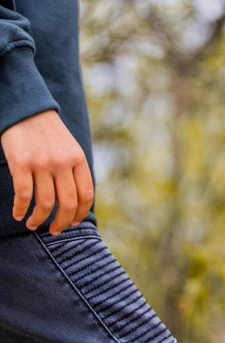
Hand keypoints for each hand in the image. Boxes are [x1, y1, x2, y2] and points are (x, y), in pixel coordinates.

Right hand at [0, 109, 94, 234]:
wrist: (27, 111)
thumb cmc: (49, 134)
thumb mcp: (70, 148)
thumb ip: (74, 171)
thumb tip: (77, 201)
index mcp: (78, 159)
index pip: (86, 194)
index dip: (81, 213)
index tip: (73, 223)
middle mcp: (63, 162)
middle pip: (68, 203)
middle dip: (61, 222)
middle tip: (54, 230)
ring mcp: (42, 163)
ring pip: (45, 203)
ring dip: (39, 219)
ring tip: (33, 224)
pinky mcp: (21, 164)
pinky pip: (24, 195)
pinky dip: (21, 209)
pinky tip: (19, 214)